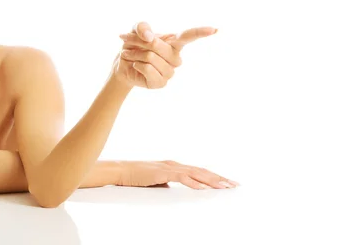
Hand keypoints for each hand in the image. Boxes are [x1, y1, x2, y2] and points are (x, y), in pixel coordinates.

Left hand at [110, 22, 217, 88]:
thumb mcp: (136, 30)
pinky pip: (149, 69)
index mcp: (174, 43)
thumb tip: (149, 37)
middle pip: (158, 46)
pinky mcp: (160, 83)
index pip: (189, 36)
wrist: (123, 64)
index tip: (214, 30)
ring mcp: (169, 71)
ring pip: (151, 58)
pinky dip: (138, 65)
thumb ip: (142, 27)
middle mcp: (175, 58)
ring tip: (132, 55)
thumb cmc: (134, 45)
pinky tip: (136, 65)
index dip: (201, 32)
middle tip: (129, 42)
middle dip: (140, 42)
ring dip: (137, 54)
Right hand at [118, 160, 239, 189]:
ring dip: (211, 180)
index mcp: (174, 166)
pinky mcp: (163, 172)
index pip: (199, 171)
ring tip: (224, 187)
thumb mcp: (156, 180)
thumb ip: (167, 183)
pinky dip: (194, 182)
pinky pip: (182, 177)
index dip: (214, 177)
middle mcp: (175, 164)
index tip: (227, 183)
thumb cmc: (136, 176)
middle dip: (219, 178)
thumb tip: (174, 190)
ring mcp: (170, 167)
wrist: (121, 170)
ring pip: (196, 173)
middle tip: (234, 185)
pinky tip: (203, 188)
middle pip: (202, 171)